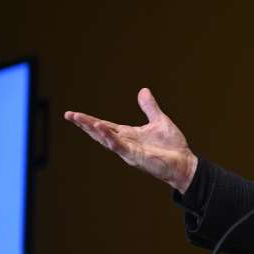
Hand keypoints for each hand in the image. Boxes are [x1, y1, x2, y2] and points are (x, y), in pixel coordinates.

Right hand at [64, 88, 198, 193]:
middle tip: (69, 115)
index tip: (73, 114)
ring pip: (106, 139)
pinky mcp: (135, 156)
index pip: (105, 125)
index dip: (89, 120)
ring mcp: (128, 151)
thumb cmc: (172, 146)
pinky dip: (109, 137)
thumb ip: (149, 107)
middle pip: (100, 132)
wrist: (184, 163)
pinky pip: (119, 145)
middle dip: (84, 124)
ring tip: (79, 119)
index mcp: (128, 135)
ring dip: (92, 129)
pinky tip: (100, 128)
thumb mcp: (159, 121)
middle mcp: (125, 143)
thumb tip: (143, 91)